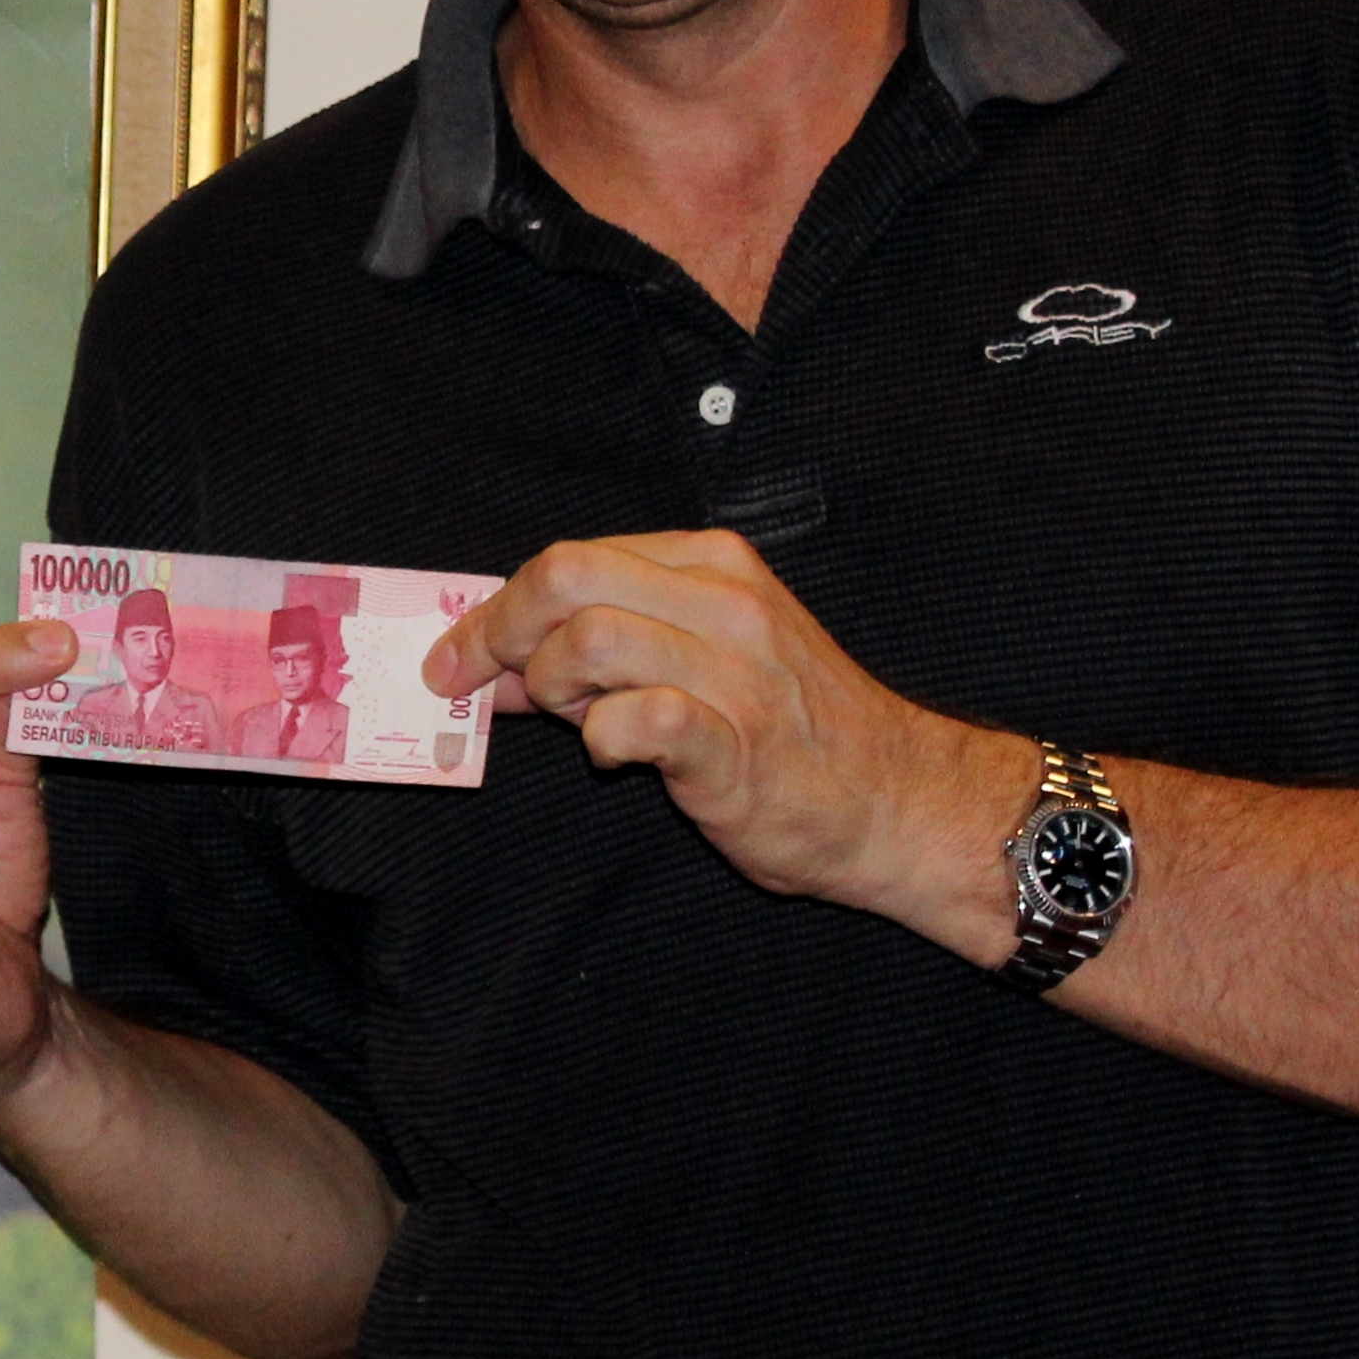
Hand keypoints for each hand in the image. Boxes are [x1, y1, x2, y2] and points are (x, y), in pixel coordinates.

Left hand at [421, 530, 1027, 953]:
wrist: (898, 802)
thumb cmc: (795, 734)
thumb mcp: (708, 660)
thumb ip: (610, 649)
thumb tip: (505, 665)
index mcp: (712, 565)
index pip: (574, 557)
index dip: (499, 606)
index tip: (460, 654)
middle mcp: (724, 602)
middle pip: (565, 576)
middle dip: (499, 631)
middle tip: (482, 685)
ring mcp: (735, 670)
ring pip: (588, 639)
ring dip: (555, 688)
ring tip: (583, 724)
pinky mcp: (738, 743)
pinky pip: (639, 719)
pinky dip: (604, 739)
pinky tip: (619, 759)